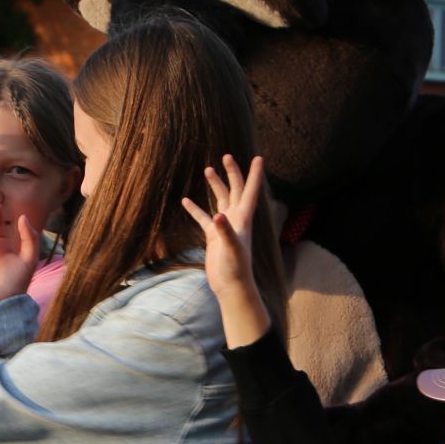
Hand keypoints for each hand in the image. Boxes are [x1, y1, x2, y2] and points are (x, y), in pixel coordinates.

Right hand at [185, 154, 274, 344]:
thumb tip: (217, 216)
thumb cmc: (235, 269)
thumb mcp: (231, 249)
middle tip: (226, 156)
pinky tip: (186, 201)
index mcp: (243, 219)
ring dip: (216, 185)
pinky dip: (196, 209)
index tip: (258, 157)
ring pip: (221, 200)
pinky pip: (203, 218)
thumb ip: (225, 232)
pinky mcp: (214, 236)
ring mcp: (224, 227)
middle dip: (232, 173)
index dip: (254, 174)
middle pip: (236, 190)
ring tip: (208, 169)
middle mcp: (236, 219)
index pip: (251, 191)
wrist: (231, 287)